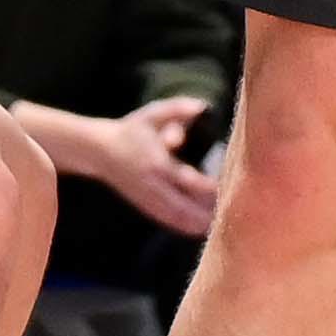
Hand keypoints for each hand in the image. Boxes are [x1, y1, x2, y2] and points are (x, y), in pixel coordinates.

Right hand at [72, 97, 219, 236]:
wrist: (100, 151)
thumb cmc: (132, 129)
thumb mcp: (152, 113)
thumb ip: (178, 109)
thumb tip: (202, 105)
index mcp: (158, 163)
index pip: (190, 182)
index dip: (212, 188)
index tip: (230, 185)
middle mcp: (153, 185)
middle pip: (187, 207)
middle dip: (210, 211)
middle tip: (235, 211)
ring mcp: (148, 199)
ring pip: (179, 219)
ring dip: (201, 223)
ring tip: (224, 223)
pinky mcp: (145, 207)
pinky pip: (169, 222)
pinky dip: (188, 227)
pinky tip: (205, 229)